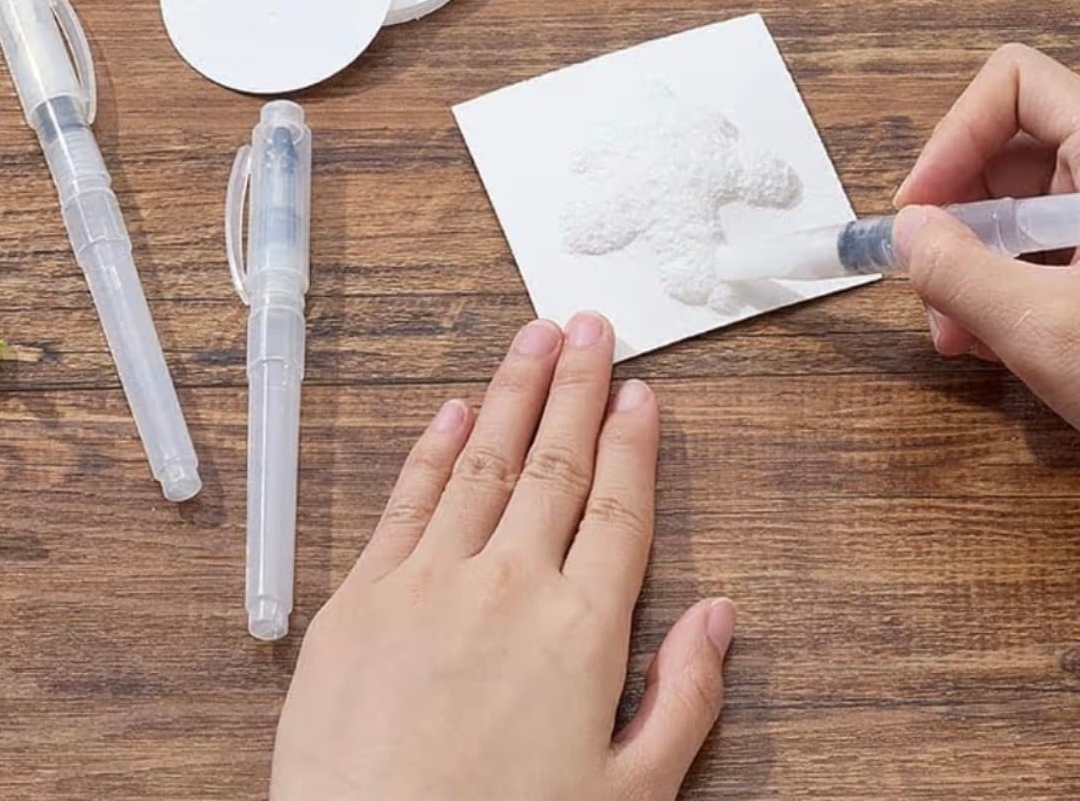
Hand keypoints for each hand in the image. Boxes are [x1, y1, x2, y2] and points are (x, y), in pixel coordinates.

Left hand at [272, 313, 733, 800]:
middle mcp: (509, 584)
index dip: (631, 442)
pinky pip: (408, 500)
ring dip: (514, 391)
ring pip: (484, 460)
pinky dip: (434, 447)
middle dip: (577, 386)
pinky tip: (456, 409)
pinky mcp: (361, 599)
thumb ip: (682, 701)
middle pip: (556, 463)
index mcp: (582, 631)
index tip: (639, 392)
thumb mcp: (629, 799)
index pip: (619, 507)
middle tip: (591, 326)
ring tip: (535, 337)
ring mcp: (429, 583)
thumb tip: (719, 616)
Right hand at [893, 45, 1079, 749]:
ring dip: (968, 259)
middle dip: (954, 210)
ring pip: (1016, 207)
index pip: (1016, 85)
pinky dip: (999, 286)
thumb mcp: (1041, 326)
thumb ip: (957, 269)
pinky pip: (1039, 252)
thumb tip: (900, 230)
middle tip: (922, 276)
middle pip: (1008, 147)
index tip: (919, 211)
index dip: (954, 136)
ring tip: (950, 328)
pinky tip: (980, 343)